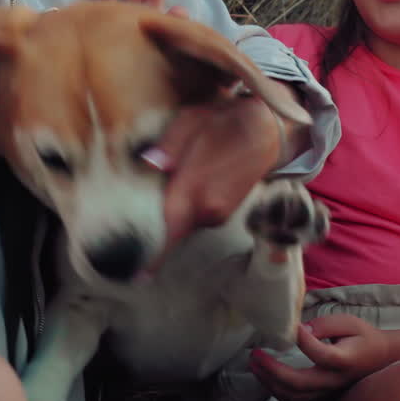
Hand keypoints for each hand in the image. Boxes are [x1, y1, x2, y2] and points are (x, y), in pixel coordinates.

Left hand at [142, 89, 289, 257]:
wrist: (265, 129)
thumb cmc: (222, 123)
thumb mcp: (189, 123)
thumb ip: (167, 147)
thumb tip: (148, 164)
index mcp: (195, 190)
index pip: (169, 231)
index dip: (153, 257)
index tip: (137, 277)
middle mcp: (208, 211)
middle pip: (170, 229)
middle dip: (153, 225)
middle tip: (133, 213)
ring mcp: (219, 214)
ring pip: (182, 223)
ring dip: (170, 214)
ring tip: (159, 189)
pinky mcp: (224, 213)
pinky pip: (195, 218)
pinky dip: (184, 210)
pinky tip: (181, 188)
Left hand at [250, 316, 391, 400]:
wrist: (381, 358)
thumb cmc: (363, 337)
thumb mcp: (349, 323)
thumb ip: (325, 325)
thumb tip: (300, 329)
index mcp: (344, 360)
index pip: (321, 354)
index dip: (303, 340)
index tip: (289, 326)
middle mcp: (334, 381)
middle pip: (300, 384)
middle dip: (272, 370)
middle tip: (256, 353)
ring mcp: (328, 392)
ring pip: (295, 397)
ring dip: (270, 383)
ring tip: (254, 365)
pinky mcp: (322, 396)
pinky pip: (296, 400)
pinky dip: (276, 391)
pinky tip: (265, 376)